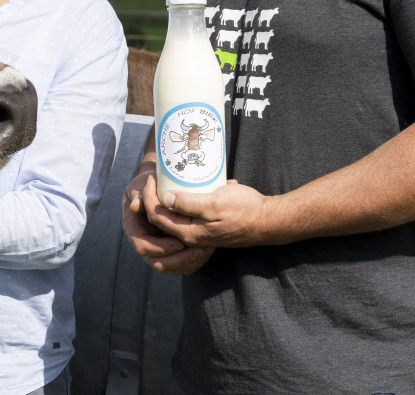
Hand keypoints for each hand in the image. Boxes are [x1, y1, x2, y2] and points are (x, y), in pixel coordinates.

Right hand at [121, 169, 213, 274]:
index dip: (159, 247)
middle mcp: (144, 241)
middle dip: (179, 260)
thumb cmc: (149, 183)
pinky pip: (181, 265)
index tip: (178, 242)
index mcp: (133, 228)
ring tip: (205, 251)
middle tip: (198, 251)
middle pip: (158, 263)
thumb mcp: (141, 185)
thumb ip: (140, 194)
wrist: (157, 184)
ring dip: (188, 262)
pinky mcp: (170, 250)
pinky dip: (193, 262)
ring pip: (171, 267)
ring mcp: (157, 247)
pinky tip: (207, 251)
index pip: (142, 246)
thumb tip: (135, 206)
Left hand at [144, 175, 268, 248]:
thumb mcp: (216, 203)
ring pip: (172, 217)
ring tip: (164, 182)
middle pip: (160, 218)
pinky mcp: (205, 226)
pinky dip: (178, 203)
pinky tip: (182, 189)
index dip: (148, 197)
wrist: (267, 220)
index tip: (152, 177)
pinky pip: (184, 216)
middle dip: (152, 198)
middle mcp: (191, 236)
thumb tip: (164, 199)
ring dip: (164, 201)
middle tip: (155, 177)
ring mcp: (198, 232)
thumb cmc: (244, 210)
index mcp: (189, 233)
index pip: (156, 217)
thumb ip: (189, 203)